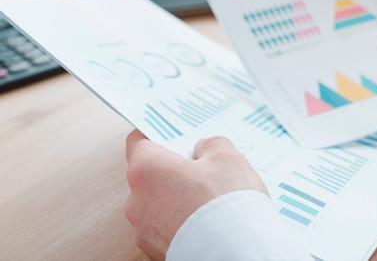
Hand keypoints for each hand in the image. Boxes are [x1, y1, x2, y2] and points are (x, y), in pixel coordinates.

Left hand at [124, 130, 267, 260]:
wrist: (235, 254)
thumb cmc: (226, 205)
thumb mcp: (227, 157)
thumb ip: (212, 145)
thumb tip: (205, 150)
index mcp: (146, 170)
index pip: (139, 141)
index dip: (159, 133)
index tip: (174, 132)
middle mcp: (136, 201)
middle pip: (151, 173)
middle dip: (176, 167)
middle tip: (206, 165)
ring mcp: (144, 231)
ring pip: (160, 202)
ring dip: (180, 196)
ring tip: (214, 196)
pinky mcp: (157, 251)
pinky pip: (168, 226)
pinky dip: (184, 220)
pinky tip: (210, 219)